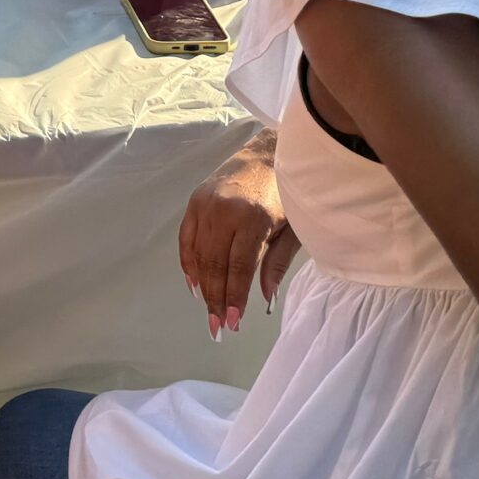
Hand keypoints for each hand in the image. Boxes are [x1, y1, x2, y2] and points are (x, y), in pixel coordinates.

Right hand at [179, 142, 292, 338]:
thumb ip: (275, 263)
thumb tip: (263, 300)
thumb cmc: (287, 193)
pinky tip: (194, 284)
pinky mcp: (195, 200)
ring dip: (203, 286)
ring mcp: (205, 204)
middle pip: (215, 264)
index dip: (234, 297)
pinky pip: (186, 239)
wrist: (268, 152)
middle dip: (216, 298)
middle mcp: (224, 210)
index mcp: (253, 217)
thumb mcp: (292, 229)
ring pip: (199, 254)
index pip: (239, 267)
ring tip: (208, 311)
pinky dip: (188, 263)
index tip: (233, 322)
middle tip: (218, 326)